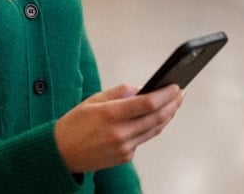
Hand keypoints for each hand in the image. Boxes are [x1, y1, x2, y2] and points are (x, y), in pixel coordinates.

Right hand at [54, 83, 183, 172]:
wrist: (62, 152)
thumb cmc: (76, 122)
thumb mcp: (95, 99)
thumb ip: (120, 92)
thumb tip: (142, 88)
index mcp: (111, 114)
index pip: (147, 103)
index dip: (166, 94)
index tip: (176, 86)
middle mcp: (120, 132)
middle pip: (156, 117)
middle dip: (172, 104)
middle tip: (181, 93)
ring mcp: (124, 147)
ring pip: (154, 130)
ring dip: (167, 116)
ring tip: (174, 104)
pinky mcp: (125, 157)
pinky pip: (144, 138)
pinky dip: (152, 126)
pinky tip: (157, 117)